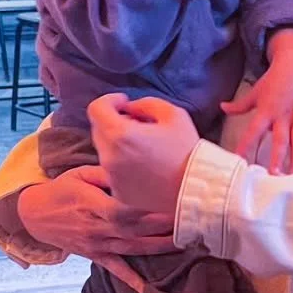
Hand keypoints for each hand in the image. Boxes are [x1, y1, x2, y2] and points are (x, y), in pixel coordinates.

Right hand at [16, 163, 172, 292]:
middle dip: (163, 229)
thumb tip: (133, 171)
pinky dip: (132, 281)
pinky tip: (148, 292)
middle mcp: (97, 228)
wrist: (34, 215)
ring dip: (158, 248)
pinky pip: (116, 270)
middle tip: (190, 225)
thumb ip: (106, 174)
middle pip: (135, 231)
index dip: (150, 213)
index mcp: (93, 206)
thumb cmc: (61, 190)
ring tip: (184, 245)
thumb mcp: (79, 174)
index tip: (173, 207)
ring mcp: (97, 245)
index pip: (126, 212)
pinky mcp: (96, 256)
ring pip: (132, 249)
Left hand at [88, 93, 199, 217]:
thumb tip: (130, 108)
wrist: (197, 189)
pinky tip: (145, 166)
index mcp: (120, 135)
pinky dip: (123, 164)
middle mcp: (110, 157)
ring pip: (106, 151)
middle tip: (139, 125)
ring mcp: (112, 177)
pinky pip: (113, 171)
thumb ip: (146, 103)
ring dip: (119, 144)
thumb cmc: (187, 150)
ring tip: (144, 147)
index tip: (124, 103)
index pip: (96, 109)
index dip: (109, 100)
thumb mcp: (174, 114)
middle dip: (115, 122)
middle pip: (99, 129)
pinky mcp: (118, 192)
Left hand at [222, 30, 292, 172]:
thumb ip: (240, 105)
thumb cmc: (274, 79)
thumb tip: (222, 107)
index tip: (238, 159)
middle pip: (280, 140)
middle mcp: (283, 117)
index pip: (253, 131)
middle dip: (277, 158)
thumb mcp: (255, 92)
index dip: (245, 145)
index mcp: (267, 110)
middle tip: (274, 174)